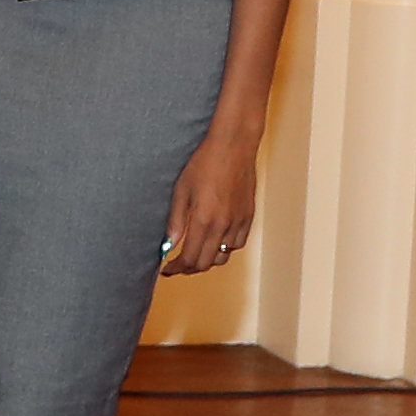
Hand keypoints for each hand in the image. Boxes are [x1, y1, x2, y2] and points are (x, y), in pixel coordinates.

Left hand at [158, 126, 260, 273]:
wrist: (233, 147)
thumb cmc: (203, 163)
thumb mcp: (181, 190)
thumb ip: (175, 220)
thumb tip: (168, 244)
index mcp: (204, 220)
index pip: (190, 258)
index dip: (176, 268)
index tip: (166, 269)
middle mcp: (224, 226)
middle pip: (207, 262)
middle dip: (189, 268)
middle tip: (176, 266)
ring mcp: (239, 222)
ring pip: (225, 257)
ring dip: (208, 260)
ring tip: (194, 254)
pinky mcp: (249, 216)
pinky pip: (238, 244)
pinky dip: (225, 249)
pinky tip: (215, 242)